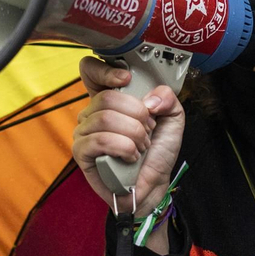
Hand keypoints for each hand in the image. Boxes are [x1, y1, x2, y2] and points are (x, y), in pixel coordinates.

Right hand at [71, 57, 184, 216]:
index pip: (90, 71)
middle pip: (107, 97)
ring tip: (141, 146)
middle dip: (136, 114)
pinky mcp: (81, 152)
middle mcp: (93, 113)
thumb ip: (168, 99)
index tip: (127, 79)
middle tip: (148, 129)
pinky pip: (99, 140)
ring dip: (133, 133)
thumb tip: (152, 98)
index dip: (105, 70)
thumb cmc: (156, 153)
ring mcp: (84, 132)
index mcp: (110, 100)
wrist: (153, 185)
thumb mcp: (172, 118)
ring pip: (105, 118)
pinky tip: (131, 156)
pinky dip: (123, 147)